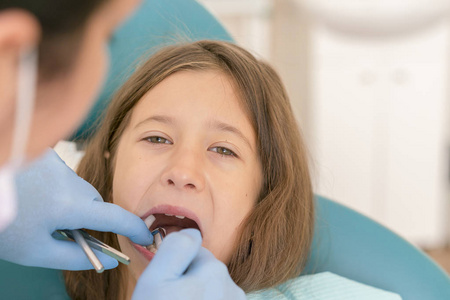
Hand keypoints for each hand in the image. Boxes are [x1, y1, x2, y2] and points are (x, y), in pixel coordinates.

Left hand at [0, 148, 152, 269]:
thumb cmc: (4, 226)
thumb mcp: (36, 252)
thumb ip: (77, 257)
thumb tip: (109, 260)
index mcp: (68, 205)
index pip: (115, 218)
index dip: (135, 229)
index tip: (146, 238)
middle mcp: (69, 179)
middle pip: (96, 203)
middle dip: (88, 219)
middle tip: (64, 232)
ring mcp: (59, 164)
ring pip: (81, 190)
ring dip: (73, 204)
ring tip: (42, 212)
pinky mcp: (49, 156)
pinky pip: (67, 178)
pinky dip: (60, 189)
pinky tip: (38, 195)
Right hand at [132, 229, 245, 299]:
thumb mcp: (155, 279)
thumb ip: (176, 247)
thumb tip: (193, 232)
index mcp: (214, 271)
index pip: (194, 252)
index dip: (174, 267)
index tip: (165, 288)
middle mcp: (232, 289)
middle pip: (205, 273)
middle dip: (188, 284)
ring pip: (211, 292)